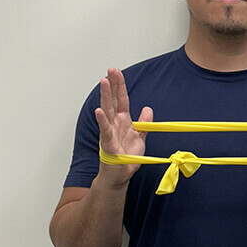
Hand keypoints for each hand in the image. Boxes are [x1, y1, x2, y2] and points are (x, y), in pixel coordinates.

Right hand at [94, 67, 152, 187]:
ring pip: (107, 111)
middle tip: (110, 70)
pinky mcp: (108, 144)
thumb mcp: (140, 137)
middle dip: (112, 85)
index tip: (117, 72)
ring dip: (105, 96)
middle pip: (113, 101)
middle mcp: (115, 124)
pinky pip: (105, 130)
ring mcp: (110, 132)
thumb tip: (148, 109)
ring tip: (104, 82)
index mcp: (123, 121)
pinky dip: (102, 120)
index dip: (120, 86)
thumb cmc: (127, 158)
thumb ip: (143, 123)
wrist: (120, 175)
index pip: (122, 100)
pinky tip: (99, 111)